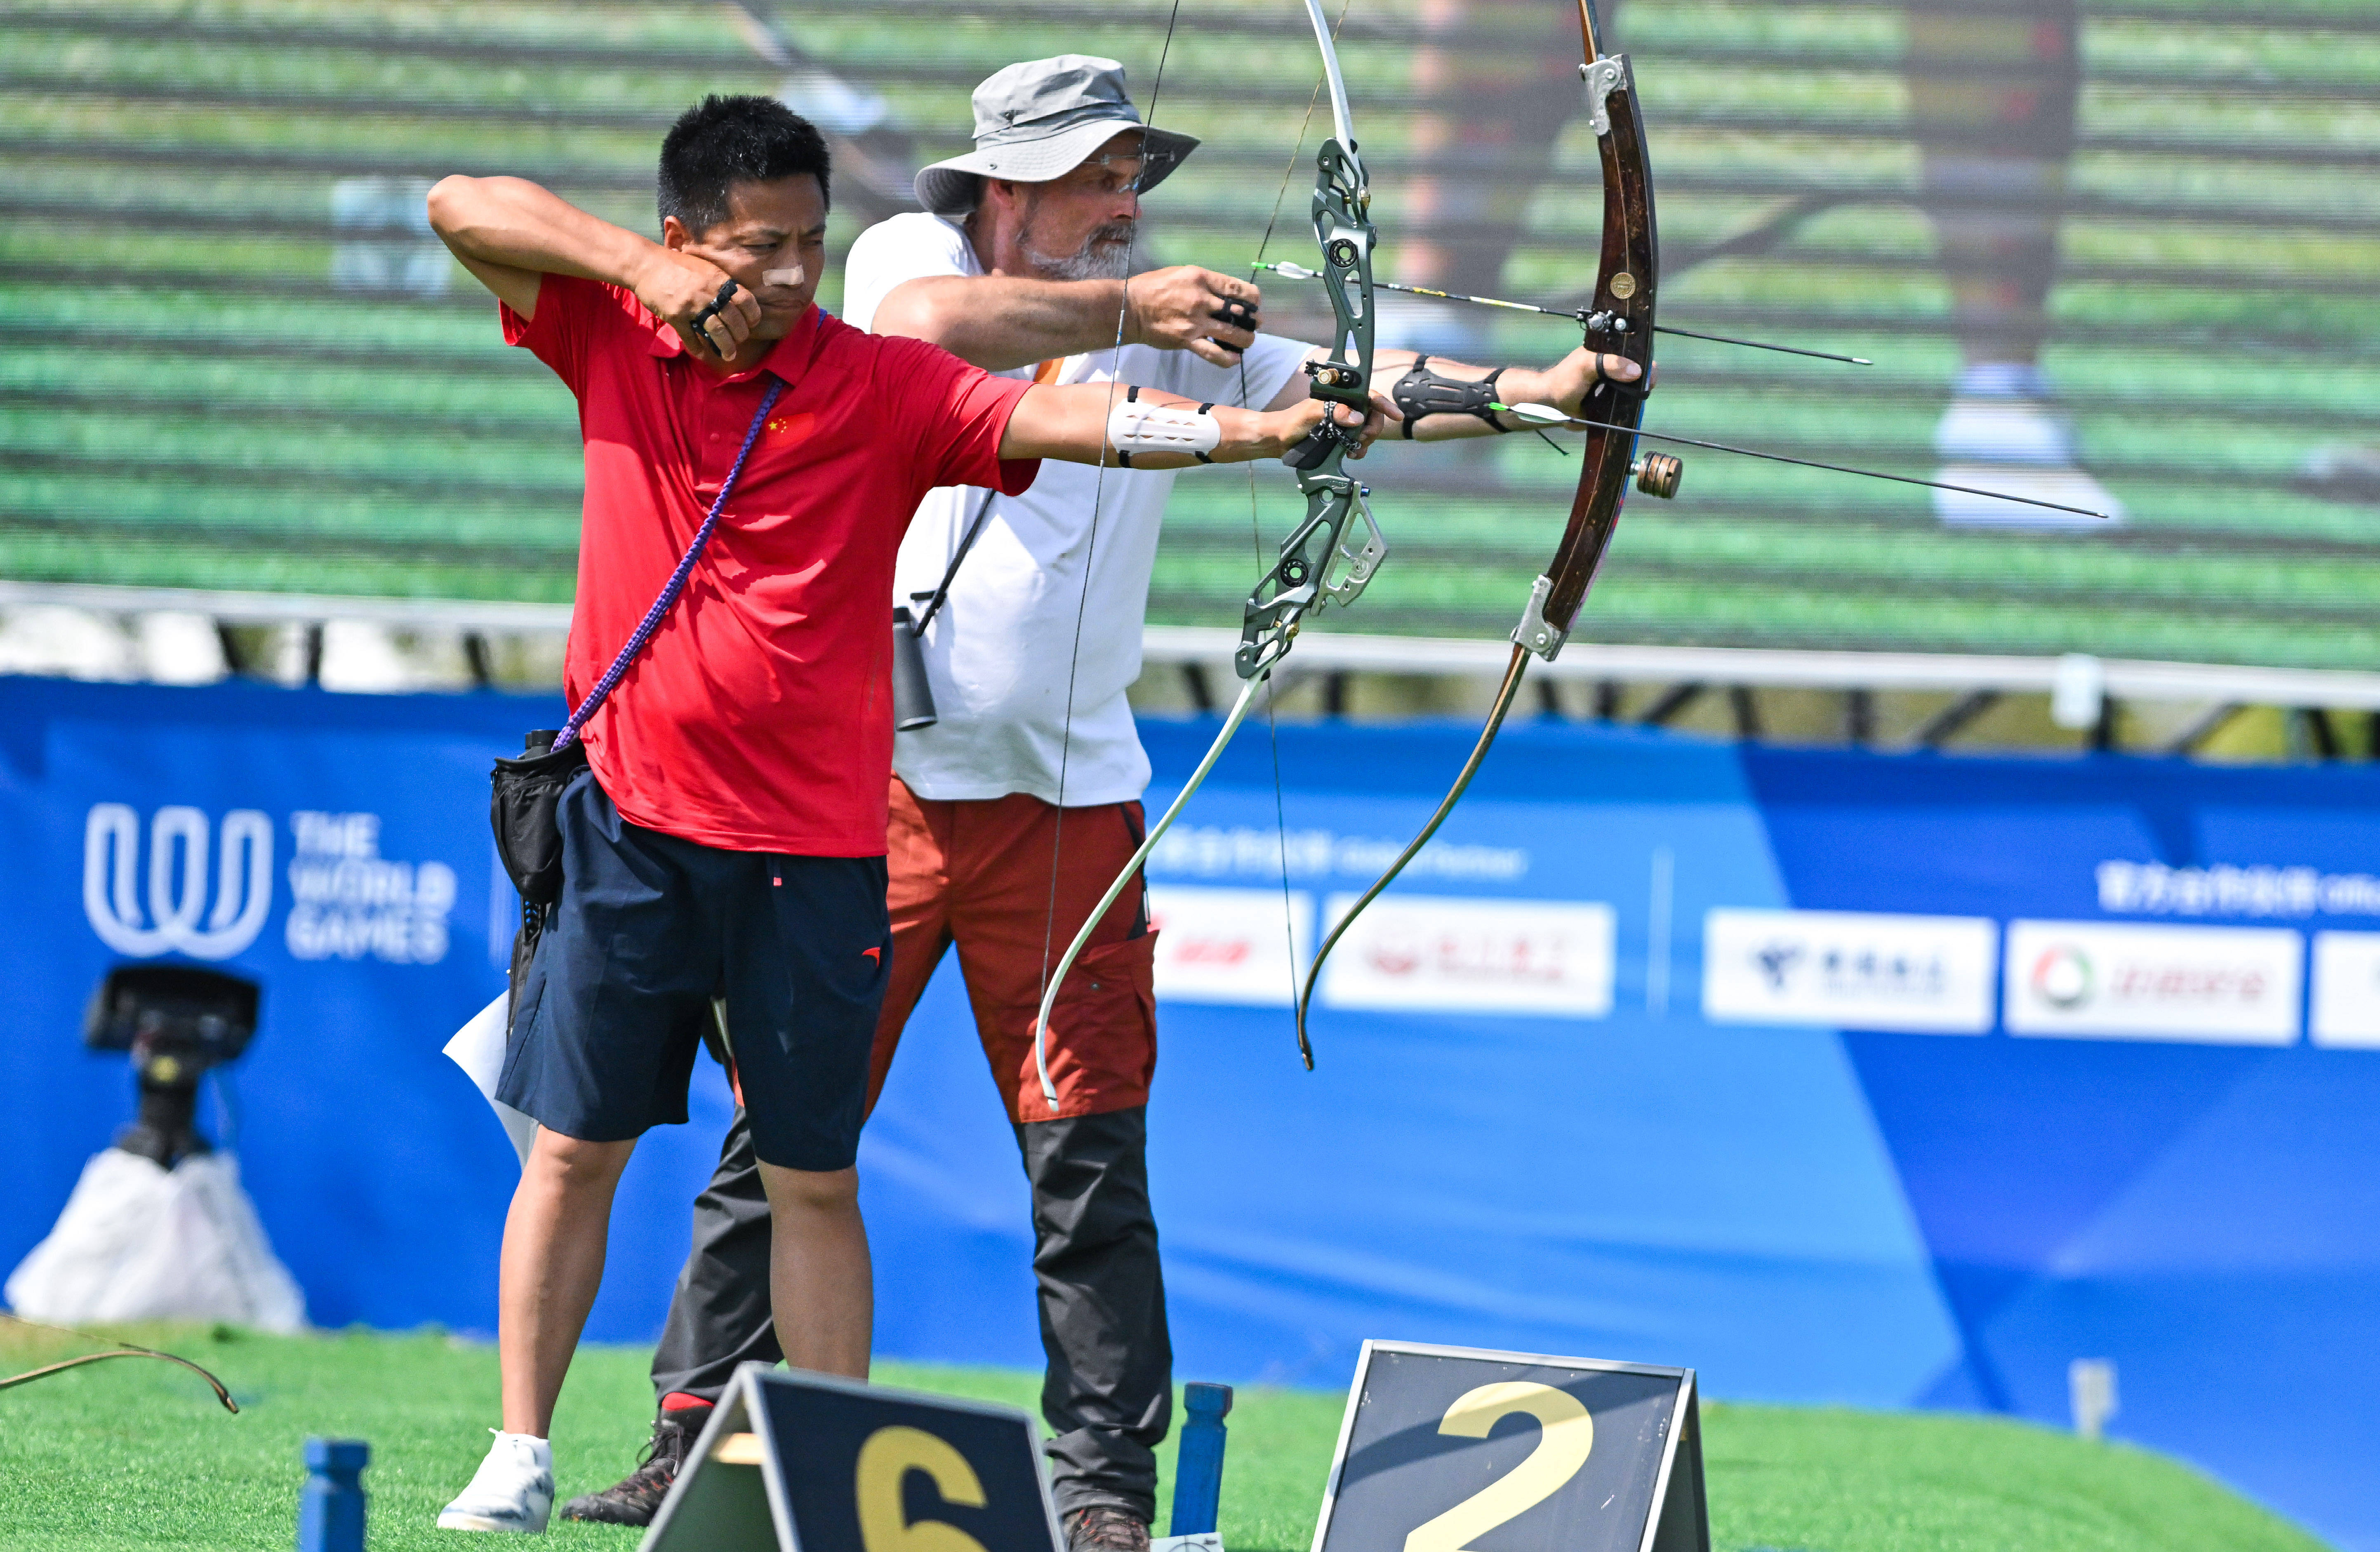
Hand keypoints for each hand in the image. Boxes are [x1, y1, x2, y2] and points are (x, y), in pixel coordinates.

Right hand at [635, 246, 761, 357]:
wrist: (645, 264)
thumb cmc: (676, 265)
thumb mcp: (703, 267)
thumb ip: (719, 282)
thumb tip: (735, 299)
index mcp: (717, 279)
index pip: (745, 300)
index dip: (753, 315)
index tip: (752, 323)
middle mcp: (708, 292)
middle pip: (734, 320)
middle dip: (741, 335)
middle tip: (739, 341)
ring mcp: (691, 305)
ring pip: (717, 331)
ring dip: (726, 347)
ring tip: (728, 355)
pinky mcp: (675, 316)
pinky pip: (691, 338)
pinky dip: (698, 349)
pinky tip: (702, 354)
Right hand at [1126, 265, 1262, 365]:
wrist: (1130, 308)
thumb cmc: (1154, 287)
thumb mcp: (1182, 273)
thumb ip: (1205, 282)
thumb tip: (1225, 293)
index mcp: (1202, 279)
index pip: (1238, 288)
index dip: (1253, 298)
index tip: (1255, 303)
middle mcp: (1202, 300)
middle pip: (1240, 312)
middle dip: (1253, 320)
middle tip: (1255, 324)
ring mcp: (1195, 322)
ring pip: (1232, 334)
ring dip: (1245, 340)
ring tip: (1247, 341)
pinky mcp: (1187, 341)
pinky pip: (1214, 353)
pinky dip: (1228, 358)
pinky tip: (1235, 359)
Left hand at [1275, 392, 1387, 460]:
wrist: (1280, 440)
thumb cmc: (1292, 422)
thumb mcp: (1311, 413)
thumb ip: (1334, 412)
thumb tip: (1358, 417)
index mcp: (1341, 397)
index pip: (1369, 396)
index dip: (1385, 404)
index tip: (1397, 415)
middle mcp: (1346, 408)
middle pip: (1372, 416)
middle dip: (1370, 429)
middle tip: (1359, 438)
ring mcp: (1345, 423)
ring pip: (1368, 431)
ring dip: (1365, 441)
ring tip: (1352, 449)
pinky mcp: (1342, 437)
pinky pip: (1360, 443)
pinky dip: (1360, 449)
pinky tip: (1351, 454)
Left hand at [1513, 346, 1654, 417]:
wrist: (1551, 406)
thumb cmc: (1564, 381)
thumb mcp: (1586, 366)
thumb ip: (1609, 365)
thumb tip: (1636, 371)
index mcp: (1608, 353)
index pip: (1633, 351)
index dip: (1644, 357)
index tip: (1650, 367)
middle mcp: (1613, 368)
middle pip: (1638, 370)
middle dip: (1647, 375)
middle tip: (1649, 382)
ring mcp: (1614, 387)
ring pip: (1635, 388)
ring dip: (1641, 392)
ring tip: (1644, 393)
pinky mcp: (1612, 404)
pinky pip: (1628, 405)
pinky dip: (1633, 406)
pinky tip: (1637, 406)